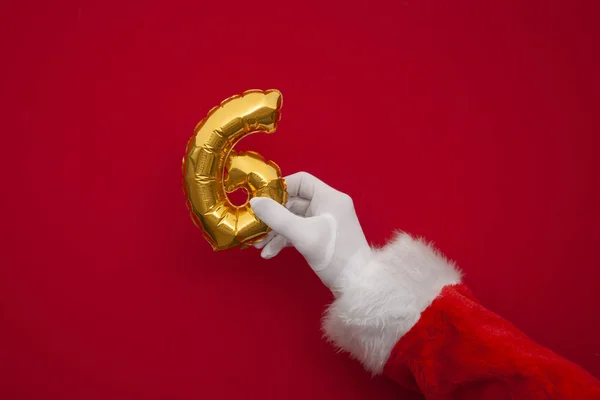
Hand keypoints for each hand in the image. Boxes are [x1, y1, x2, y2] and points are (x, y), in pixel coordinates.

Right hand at [249, 172, 370, 289]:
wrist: (357, 284)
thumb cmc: (334, 255)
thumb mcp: (302, 235)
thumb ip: (277, 217)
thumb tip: (255, 201)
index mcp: (329, 197)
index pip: (301, 181)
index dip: (279, 188)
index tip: (261, 200)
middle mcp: (328, 206)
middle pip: (294, 202)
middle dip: (273, 215)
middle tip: (255, 225)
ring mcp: (325, 222)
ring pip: (294, 219)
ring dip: (276, 231)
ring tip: (259, 245)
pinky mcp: (322, 237)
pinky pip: (299, 232)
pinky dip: (285, 240)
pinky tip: (269, 253)